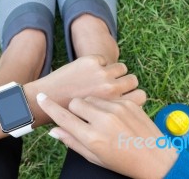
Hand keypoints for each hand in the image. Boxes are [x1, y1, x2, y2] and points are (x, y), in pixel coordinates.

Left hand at [24, 55, 145, 124]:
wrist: (46, 100)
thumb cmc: (72, 118)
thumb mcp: (96, 128)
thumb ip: (119, 117)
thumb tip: (137, 105)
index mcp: (114, 109)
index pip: (141, 96)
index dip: (134, 95)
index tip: (127, 97)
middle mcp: (111, 90)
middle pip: (133, 79)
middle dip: (126, 83)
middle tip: (113, 87)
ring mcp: (102, 74)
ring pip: (121, 67)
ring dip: (114, 72)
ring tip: (102, 79)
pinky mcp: (92, 61)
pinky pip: (105, 60)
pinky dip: (100, 65)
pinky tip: (88, 74)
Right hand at [37, 94, 177, 178]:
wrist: (155, 158)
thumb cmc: (123, 161)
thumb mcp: (95, 157)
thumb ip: (73, 142)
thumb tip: (53, 131)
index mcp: (92, 137)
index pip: (63, 117)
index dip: (48, 106)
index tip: (40, 97)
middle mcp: (103, 120)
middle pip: (76, 102)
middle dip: (75, 109)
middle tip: (83, 120)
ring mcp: (118, 109)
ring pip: (92, 98)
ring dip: (91, 106)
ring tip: (101, 120)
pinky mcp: (129, 103)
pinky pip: (109, 97)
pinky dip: (106, 105)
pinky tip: (114, 117)